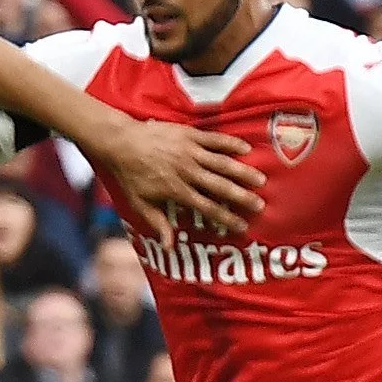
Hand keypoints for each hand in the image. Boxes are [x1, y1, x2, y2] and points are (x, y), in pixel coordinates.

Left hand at [94, 120, 265, 241]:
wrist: (120, 143)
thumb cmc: (129, 175)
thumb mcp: (140, 204)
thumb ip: (158, 224)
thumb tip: (170, 247)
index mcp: (176, 190)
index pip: (207, 208)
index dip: (226, 219)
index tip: (242, 227)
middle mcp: (186, 172)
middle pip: (219, 187)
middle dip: (241, 197)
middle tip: (260, 206)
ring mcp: (189, 152)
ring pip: (222, 163)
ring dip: (242, 172)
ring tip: (261, 180)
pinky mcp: (190, 135)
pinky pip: (215, 140)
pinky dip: (231, 144)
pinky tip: (247, 149)